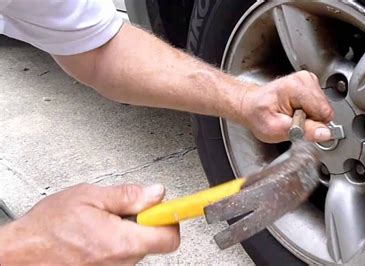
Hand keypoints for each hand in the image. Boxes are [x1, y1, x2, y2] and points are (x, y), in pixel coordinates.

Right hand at [0, 183, 178, 264]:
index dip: (173, 218)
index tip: (176, 207)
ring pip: (137, 247)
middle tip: (125, 209)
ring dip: (129, 231)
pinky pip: (123, 255)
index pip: (169, 237)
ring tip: (103, 221)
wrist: (20, 255)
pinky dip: (117, 242)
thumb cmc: (47, 229)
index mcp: (121, 242)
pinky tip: (97, 234)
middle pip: (154, 240)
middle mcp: (121, 262)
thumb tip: (155, 193)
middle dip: (146, 222)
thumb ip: (128, 196)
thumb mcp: (89, 198)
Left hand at [240, 71, 332, 142]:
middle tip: (293, 120)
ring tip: (292, 115)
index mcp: (295, 87)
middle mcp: (304, 79)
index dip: (312, 125)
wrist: (251, 106)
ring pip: (324, 108)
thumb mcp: (276, 129)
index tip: (295, 124)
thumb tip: (324, 133)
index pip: (323, 112)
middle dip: (311, 120)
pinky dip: (309, 111)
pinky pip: (320, 104)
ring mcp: (308, 80)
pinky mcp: (311, 84)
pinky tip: (296, 110)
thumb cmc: (259, 115)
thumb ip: (302, 131)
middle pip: (325, 110)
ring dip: (310, 116)